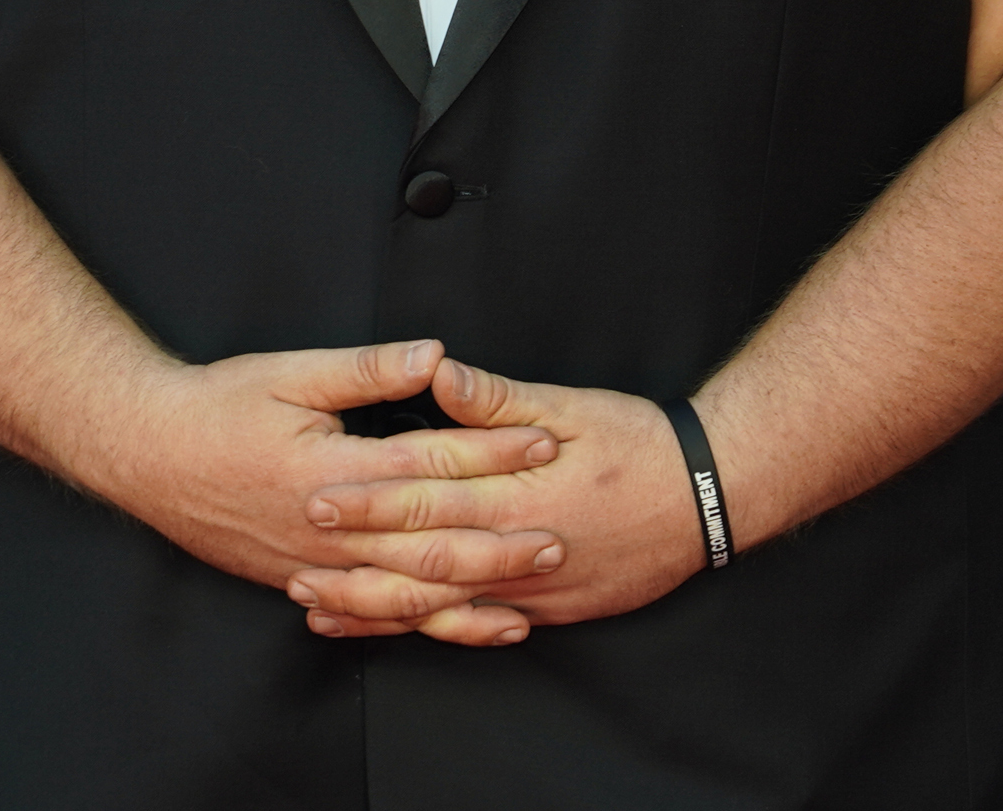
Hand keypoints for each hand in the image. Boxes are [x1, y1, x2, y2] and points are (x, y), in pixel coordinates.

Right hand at [77, 339, 565, 647]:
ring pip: (405, 592)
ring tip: (526, 595)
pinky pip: (371, 615)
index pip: (432, 463)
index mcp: (332, 469)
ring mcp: (313, 565)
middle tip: (559, 533)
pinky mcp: (300, 582)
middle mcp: (327, 528)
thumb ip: (369, 370)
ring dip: (469, 594)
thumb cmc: (216, 407)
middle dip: (500, 539)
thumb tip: (435, 356)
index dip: (494, 452)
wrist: (147, 454)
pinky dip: (419, 625)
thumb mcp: (292, 372)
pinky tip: (456, 626)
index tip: (545, 441)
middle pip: (430, 541)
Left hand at [287, 358, 705, 637]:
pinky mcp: (545, 610)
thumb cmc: (639, 445)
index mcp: (516, 490)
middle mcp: (516, 547)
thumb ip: (497, 399)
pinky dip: (428, 629)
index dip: (369, 497)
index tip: (318, 493)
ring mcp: (530, 587)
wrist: (705, 499)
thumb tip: (439, 373)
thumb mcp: (569, 405)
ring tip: (321, 607)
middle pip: (421, 556)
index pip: (427, 494)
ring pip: (439, 604)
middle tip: (297, 555)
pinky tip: (393, 629)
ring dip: (376, 606)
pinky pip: (474, 626)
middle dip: (355, 557)